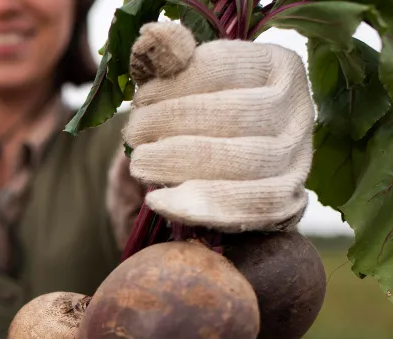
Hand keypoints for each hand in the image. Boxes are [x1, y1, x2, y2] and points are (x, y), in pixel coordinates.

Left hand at [123, 22, 314, 232]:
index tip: (141, 99)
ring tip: (140, 163)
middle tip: (133, 133)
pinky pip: (247, 208)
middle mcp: (298, 110)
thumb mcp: (178, 85)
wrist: (215, 176)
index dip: (175, 84)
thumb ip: (167, 60)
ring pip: (243, 161)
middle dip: (172, 123)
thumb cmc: (194, 119)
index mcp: (277, 66)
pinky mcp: (286, 201)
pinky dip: (197, 205)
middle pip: (234, 114)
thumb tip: (153, 37)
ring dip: (179, 163)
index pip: (224, 67)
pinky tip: (157, 200)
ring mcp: (298, 159)